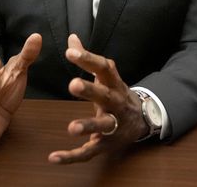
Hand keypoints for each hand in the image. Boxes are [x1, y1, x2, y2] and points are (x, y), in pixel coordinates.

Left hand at [48, 35, 147, 163]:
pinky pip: (89, 151)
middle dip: (91, 90)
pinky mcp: (106, 144)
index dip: (88, 60)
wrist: (142, 120)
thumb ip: (87, 58)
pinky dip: (72, 156)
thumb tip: (71, 38)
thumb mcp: (106, 75)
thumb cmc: (116, 93)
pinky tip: (54, 157)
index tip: (70, 52)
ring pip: (103, 126)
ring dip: (88, 126)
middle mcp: (116, 103)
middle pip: (105, 96)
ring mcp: (113, 125)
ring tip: (72, 127)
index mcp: (113, 84)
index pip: (103, 68)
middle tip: (73, 84)